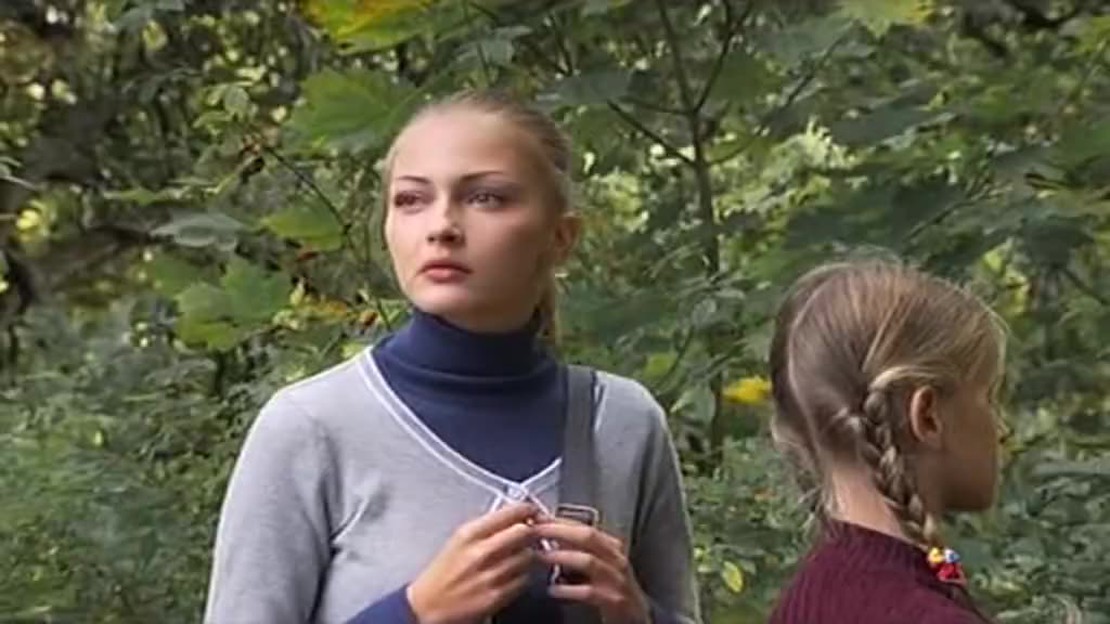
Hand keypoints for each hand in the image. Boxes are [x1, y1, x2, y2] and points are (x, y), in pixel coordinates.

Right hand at [407, 503, 539, 623]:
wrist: (428, 606)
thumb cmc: (443, 572)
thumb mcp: (459, 540)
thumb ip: (487, 526)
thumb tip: (515, 516)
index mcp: (470, 534)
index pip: (511, 513)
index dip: (528, 510)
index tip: (532, 512)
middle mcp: (481, 552)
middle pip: (525, 533)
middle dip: (532, 532)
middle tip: (531, 535)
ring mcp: (491, 575)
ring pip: (529, 557)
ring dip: (530, 555)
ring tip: (520, 557)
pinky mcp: (498, 596)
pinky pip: (525, 579)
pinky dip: (524, 576)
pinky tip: (514, 575)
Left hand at [534, 517, 649, 623]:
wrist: (637, 615)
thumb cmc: (611, 588)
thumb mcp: (599, 563)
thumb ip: (577, 548)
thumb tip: (548, 533)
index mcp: (611, 546)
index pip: (583, 526)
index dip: (559, 521)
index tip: (536, 517)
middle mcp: (616, 558)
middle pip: (587, 537)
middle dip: (558, 531)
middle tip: (534, 531)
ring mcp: (617, 579)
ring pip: (588, 561)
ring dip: (561, 556)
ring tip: (540, 557)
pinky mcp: (615, 601)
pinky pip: (590, 592)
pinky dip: (569, 590)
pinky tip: (553, 589)